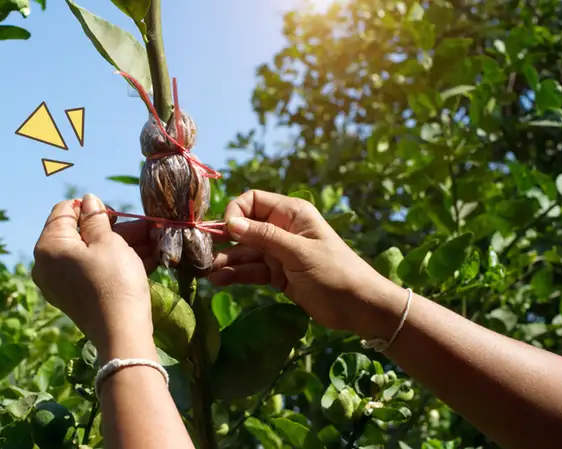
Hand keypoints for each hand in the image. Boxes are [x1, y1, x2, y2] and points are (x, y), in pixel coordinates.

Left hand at [32, 194, 155, 359]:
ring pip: (91, 254)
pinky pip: (92, 271)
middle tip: (142, 227)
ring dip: (121, 246)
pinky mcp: (74, 297)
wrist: (122, 332)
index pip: (63, 211)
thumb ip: (95, 217)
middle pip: (79, 234)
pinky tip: (145, 259)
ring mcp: (59, 284)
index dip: (90, 207)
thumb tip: (87, 199)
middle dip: (113, 229)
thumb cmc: (115, 281)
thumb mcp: (108, 242)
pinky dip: (115, 263)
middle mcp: (46, 265)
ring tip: (153, 242)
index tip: (114, 214)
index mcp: (48, 246)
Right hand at [209, 190, 401, 334]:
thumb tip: (230, 223)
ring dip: (226, 260)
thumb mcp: (298, 253)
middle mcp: (281, 229)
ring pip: (244, 252)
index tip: (227, 232)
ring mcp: (278, 253)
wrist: (359, 307)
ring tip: (207, 272)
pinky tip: (219, 280)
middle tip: (202, 253)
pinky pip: (251, 270)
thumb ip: (264, 237)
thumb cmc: (335, 273)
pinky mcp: (277, 275)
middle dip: (224, 239)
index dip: (236, 213)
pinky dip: (236, 275)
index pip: (252, 201)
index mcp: (291, 213)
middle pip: (244, 227)